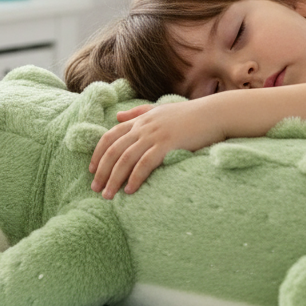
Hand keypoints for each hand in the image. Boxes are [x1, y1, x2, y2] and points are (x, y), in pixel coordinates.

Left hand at [89, 100, 223, 197]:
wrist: (214, 113)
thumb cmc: (190, 114)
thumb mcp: (160, 110)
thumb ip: (138, 114)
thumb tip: (117, 116)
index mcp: (140, 120)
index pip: (109, 136)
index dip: (97, 154)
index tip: (92, 170)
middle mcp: (143, 127)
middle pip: (114, 150)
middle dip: (102, 171)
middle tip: (96, 189)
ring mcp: (155, 135)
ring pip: (125, 159)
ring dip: (114, 179)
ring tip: (108, 195)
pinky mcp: (167, 145)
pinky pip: (145, 164)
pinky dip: (135, 178)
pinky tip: (130, 191)